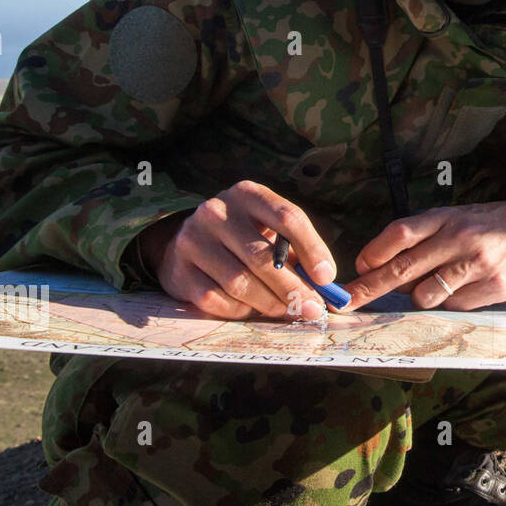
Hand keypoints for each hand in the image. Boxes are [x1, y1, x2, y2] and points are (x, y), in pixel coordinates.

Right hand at [139, 180, 335, 320]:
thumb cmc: (242, 237)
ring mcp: (193, 240)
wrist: (185, 244)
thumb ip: (294, 250)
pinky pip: (215, 299)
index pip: (288, 217)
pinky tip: (252, 309)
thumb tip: (324, 285)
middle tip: (311, 308)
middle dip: (293, 287)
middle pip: (263, 256)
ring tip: (288, 311)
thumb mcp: (266, 229)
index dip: (312, 249)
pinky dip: (240, 310)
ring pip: (240, 282)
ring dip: (270, 303)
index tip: (327, 278)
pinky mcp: (178, 270)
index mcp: (247, 194)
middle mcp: (216, 212)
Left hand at [343, 196, 505, 311]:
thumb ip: (424, 237)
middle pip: (403, 268)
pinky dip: (451, 304)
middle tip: (350, 301)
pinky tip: (464, 291)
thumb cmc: (490, 224)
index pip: (400, 234)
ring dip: (419, 298)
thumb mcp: (456, 217)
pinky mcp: (494, 287)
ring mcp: (477, 263)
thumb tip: (383, 268)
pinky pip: (455, 307)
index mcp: (446, 217)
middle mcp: (459, 237)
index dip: (373, 253)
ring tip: (435, 288)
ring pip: (426, 295)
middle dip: (371, 288)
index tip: (360, 269)